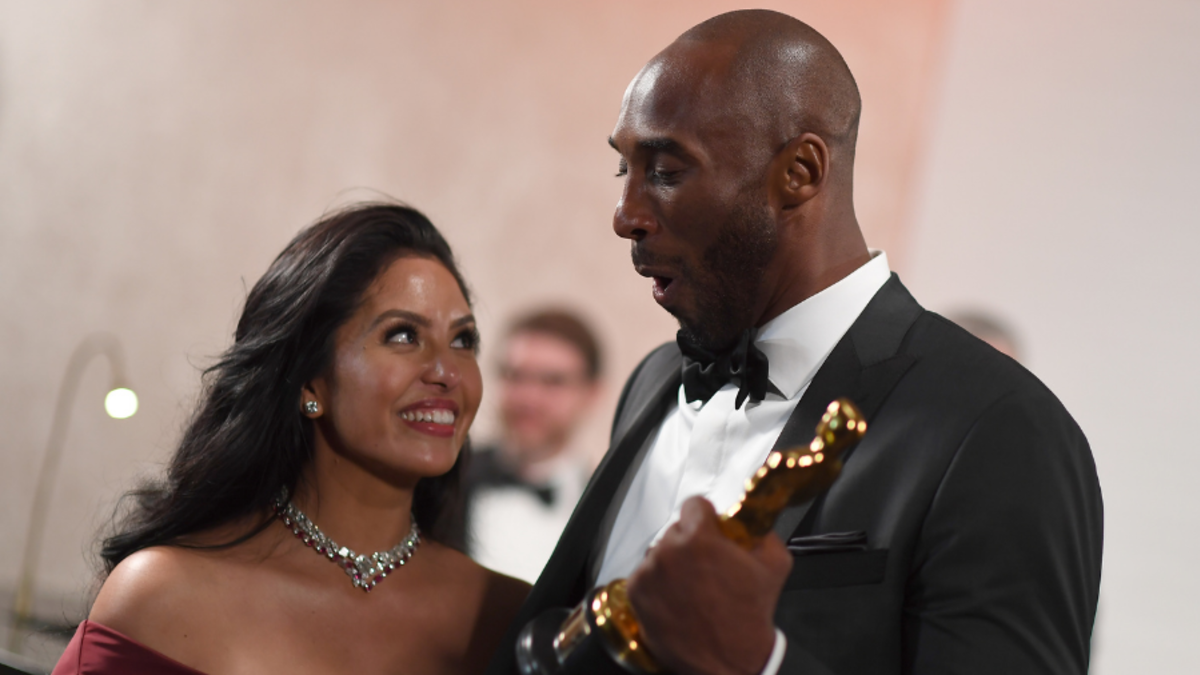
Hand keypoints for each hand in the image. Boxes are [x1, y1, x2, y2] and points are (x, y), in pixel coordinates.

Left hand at [626, 496, 792, 674]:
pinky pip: (646, 574)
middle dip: (691, 543)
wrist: (729, 661)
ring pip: (660, 552)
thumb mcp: (774, 565)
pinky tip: (678, 598)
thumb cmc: (749, 617)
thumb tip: (751, 524)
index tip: (711, 530)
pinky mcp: (636, 592)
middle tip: (706, 566)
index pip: (694, 505)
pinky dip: (658, 583)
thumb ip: (762, 534)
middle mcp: (669, 550)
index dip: (707, 517)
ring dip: (673, 563)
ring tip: (692, 587)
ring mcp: (649, 571)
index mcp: (699, 537)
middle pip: (677, 530)